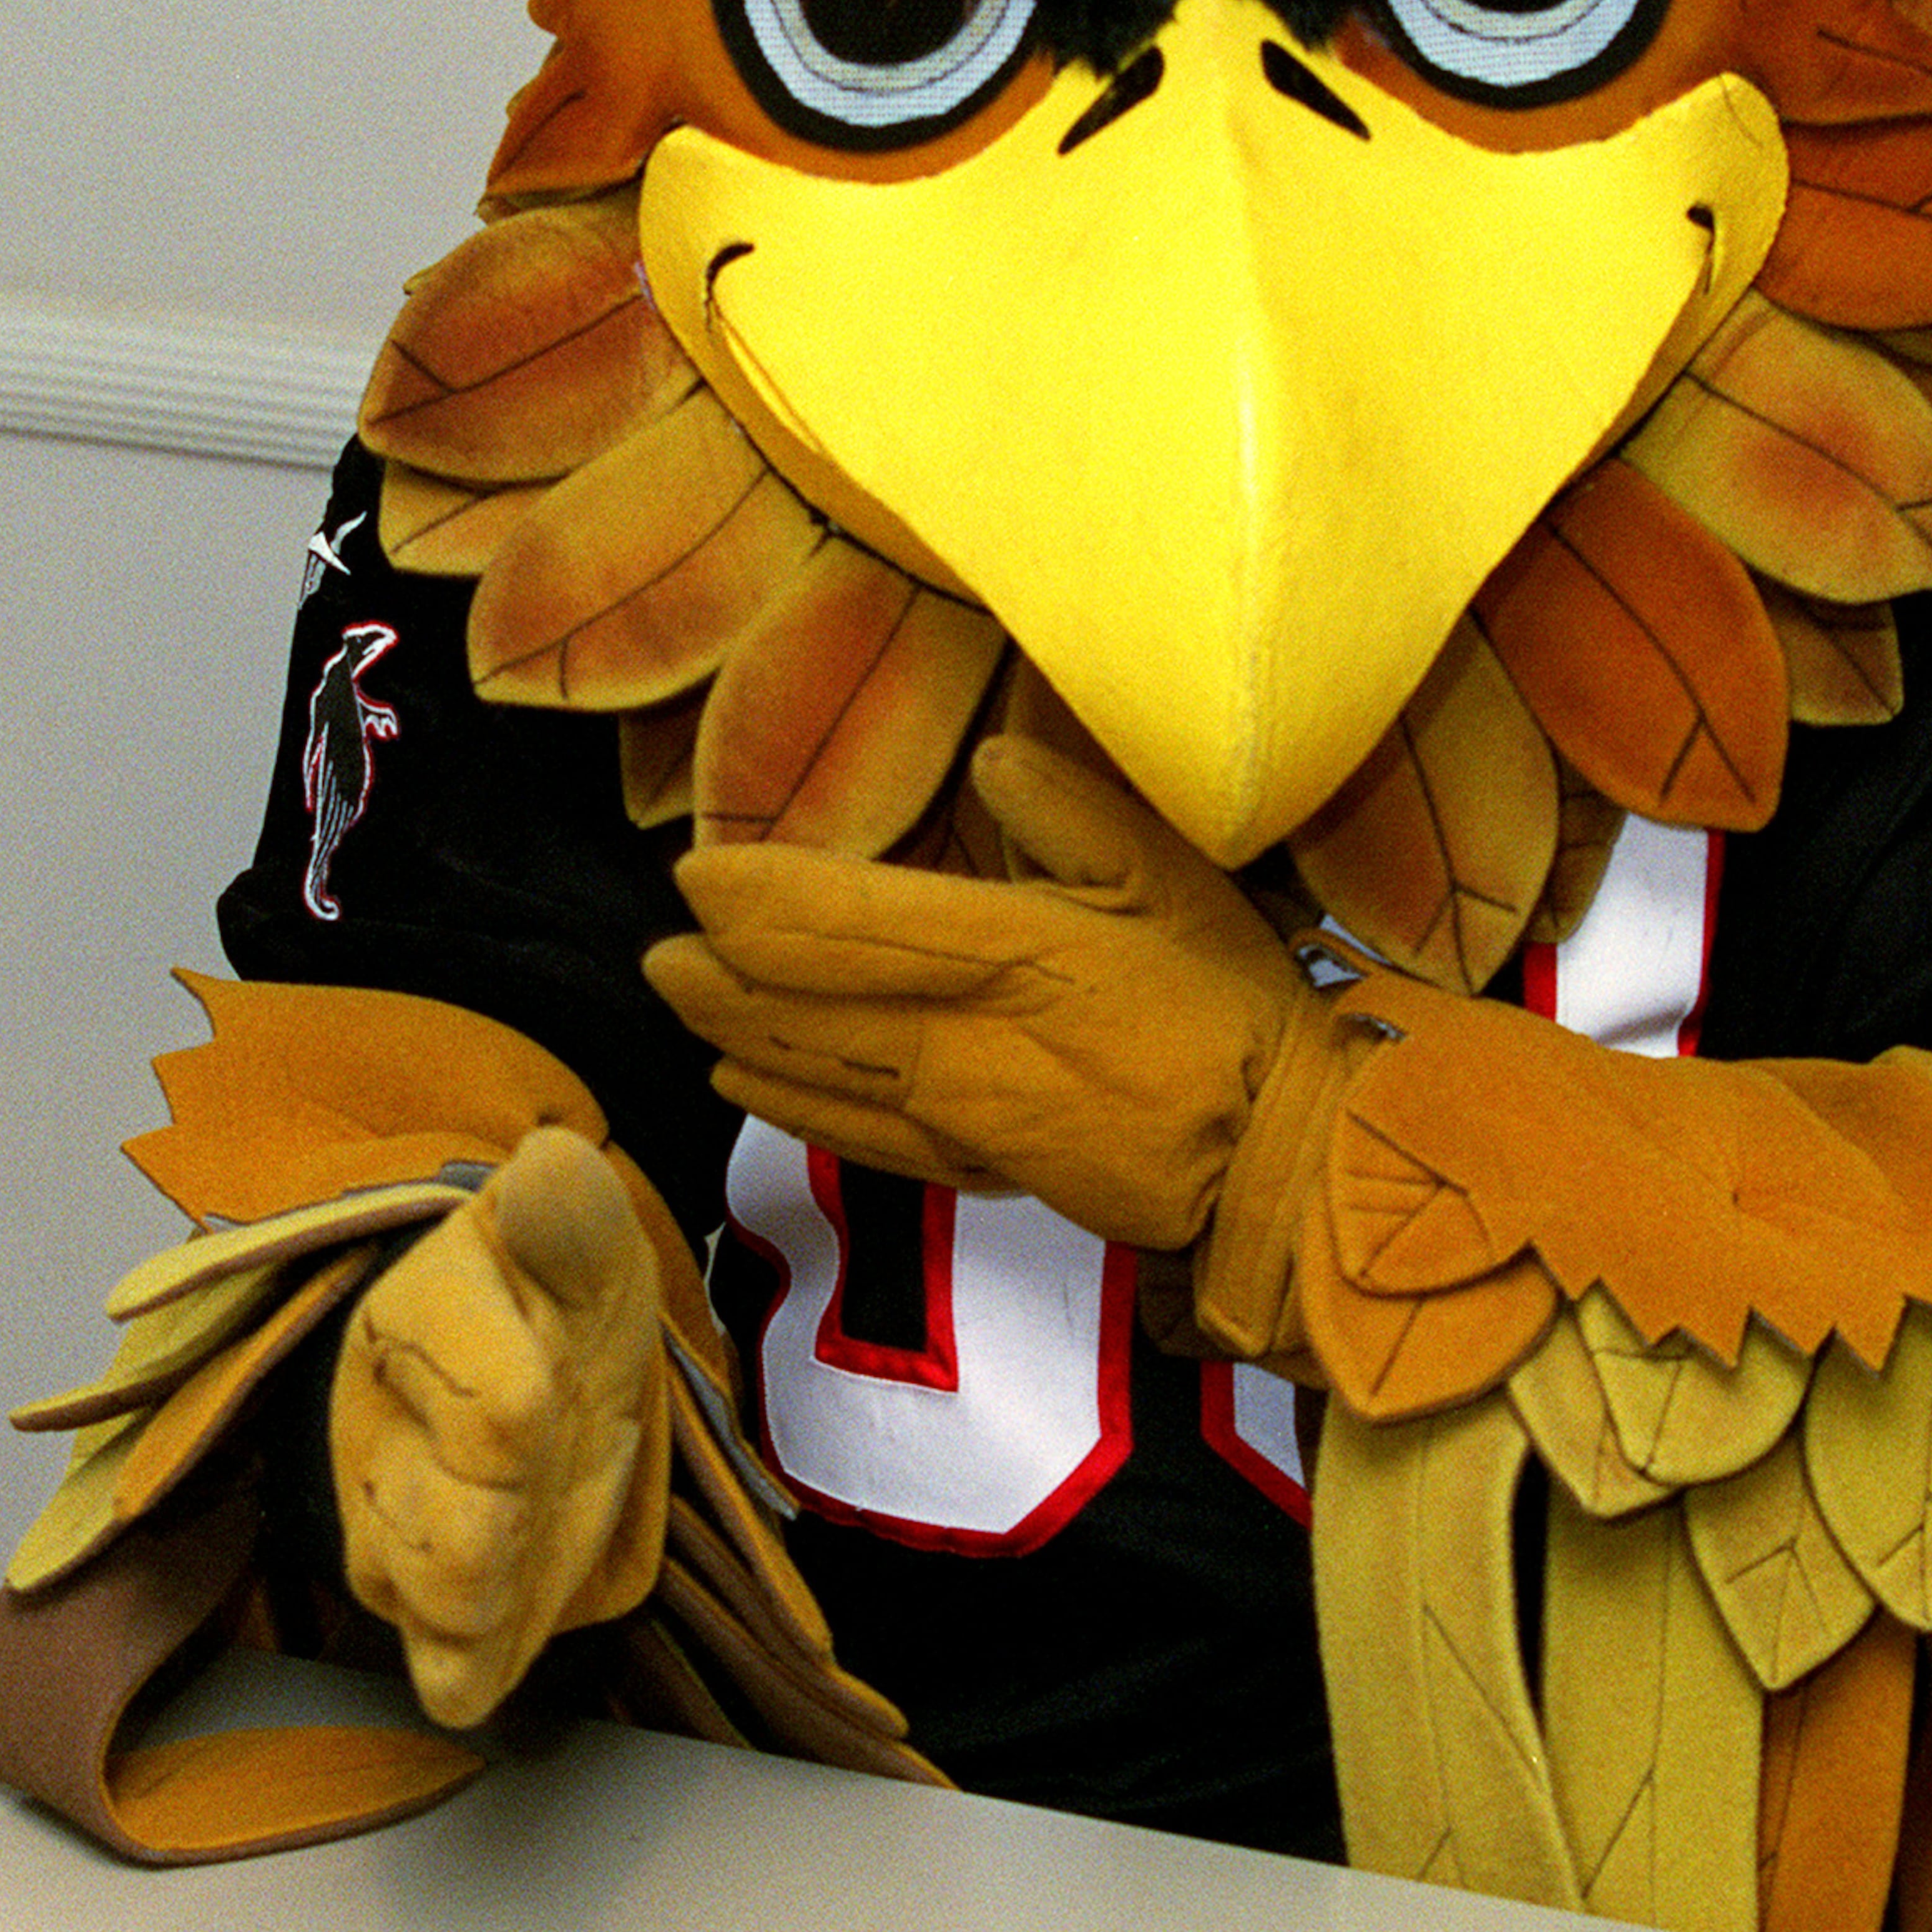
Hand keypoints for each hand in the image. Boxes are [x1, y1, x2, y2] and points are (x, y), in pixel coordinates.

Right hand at [330, 1125, 664, 1728]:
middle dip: (497, 1527)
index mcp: (411, 1323)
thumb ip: (567, 1210)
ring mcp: (394, 1525)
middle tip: (542, 1485)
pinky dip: (467, 1670)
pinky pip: (439, 1660)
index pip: (476, 1397)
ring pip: (426, 1595)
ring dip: (480, 1604)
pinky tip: (486, 1669)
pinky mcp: (429, 1601)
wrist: (541, 1355)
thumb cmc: (558, 1291)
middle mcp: (380, 1433)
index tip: (552, 1389)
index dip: (518, 1404)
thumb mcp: (580, 1233)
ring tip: (514, 1574)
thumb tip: (549, 1165)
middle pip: (443, 1521)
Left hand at [647, 735, 1311, 1247]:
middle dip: (718, 974)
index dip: (757, 895)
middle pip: (804, 1002)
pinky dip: (789, 1105)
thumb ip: (1074, 815)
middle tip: (656, 950)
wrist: (1275, 1158)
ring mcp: (958, 1115)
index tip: (693, 875)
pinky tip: (749, 1086)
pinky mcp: (974, 1169)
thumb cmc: (1229, 1006)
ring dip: (736, 1033)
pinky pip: (855, 1135)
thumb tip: (990, 762)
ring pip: (816, 1070)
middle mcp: (959, 1037)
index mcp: (1007, 951)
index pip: (845, 918)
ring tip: (679, 1004)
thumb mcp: (1172, 880)